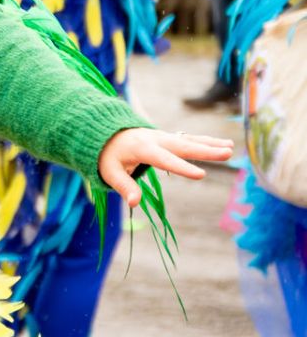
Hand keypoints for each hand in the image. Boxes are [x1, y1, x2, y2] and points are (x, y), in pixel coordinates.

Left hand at [98, 128, 234, 206]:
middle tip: (227, 153)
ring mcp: (163, 137)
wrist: (106, 133)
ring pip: (189, 140)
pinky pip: (189, 139)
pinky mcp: (168, 138)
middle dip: (205, 151)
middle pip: (183, 146)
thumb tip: (134, 203)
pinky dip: (206, 141)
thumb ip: (123, 186)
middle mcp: (156, 140)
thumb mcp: (109, 172)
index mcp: (142, 148)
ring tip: (231, 148)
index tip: (201, 175)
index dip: (182, 167)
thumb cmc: (108, 156)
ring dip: (210, 144)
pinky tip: (224, 144)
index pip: (164, 159)